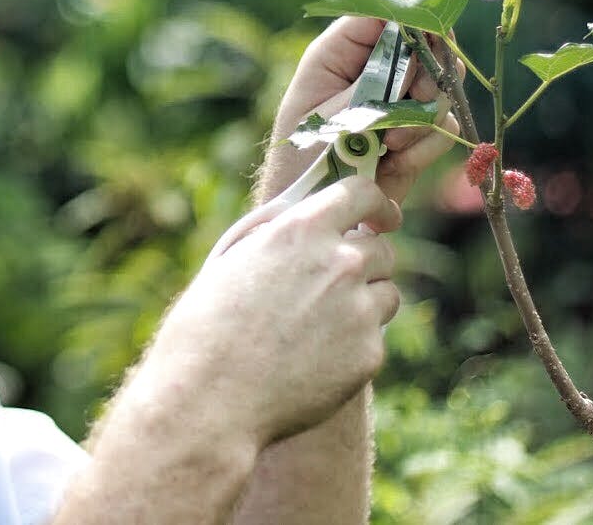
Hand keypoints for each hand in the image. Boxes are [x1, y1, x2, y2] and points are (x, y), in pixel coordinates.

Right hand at [152, 176, 400, 448]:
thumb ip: (272, 225)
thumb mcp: (228, 258)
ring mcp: (360, 311)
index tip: (379, 217)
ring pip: (386, 294)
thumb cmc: (205, 325)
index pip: (363, 194)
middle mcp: (340, 264)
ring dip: (364, 302)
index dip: (375, 204)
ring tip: (315, 328)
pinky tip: (312, 360)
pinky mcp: (369, 354)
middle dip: (364, 260)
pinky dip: (353, 345)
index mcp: (301, 230)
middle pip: (382, 249)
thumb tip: (302, 208)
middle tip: (334, 284)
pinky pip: (374, 338)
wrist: (209, 398)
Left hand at [261, 16, 462, 203]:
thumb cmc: (299, 159)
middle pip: (427, 47)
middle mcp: (372, 73)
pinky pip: (443, 127)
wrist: (310, 211)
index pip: (384, 15)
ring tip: (389, 144)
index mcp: (338, 54)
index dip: (414, 20)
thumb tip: (411, 44)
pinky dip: (424, 145)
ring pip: (440, 89)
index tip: (431, 38)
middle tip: (410, 102)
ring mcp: (396, 104)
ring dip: (421, 119)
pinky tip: (394, 162)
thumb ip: (370, 80)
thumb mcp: (327, 114)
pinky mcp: (414, 135)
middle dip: (424, 77)